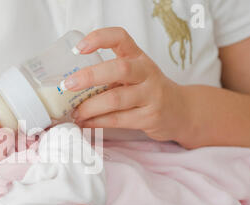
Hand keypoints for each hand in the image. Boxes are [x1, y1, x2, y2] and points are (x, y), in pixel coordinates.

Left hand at [66, 27, 189, 141]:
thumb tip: (71, 85)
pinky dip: (97, 122)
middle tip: (68, 85)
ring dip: (90, 107)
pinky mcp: (149, 117)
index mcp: (138, 57)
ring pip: (116, 99)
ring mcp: (151, 95)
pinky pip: (118, 120)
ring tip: (75, 112)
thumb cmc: (148, 90)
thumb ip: (109, 75)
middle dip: (90, 77)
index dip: (99, 39)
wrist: (181, 110)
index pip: (120, 38)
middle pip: (119, 69)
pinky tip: (86, 122)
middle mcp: (146, 73)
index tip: (79, 48)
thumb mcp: (135, 74)